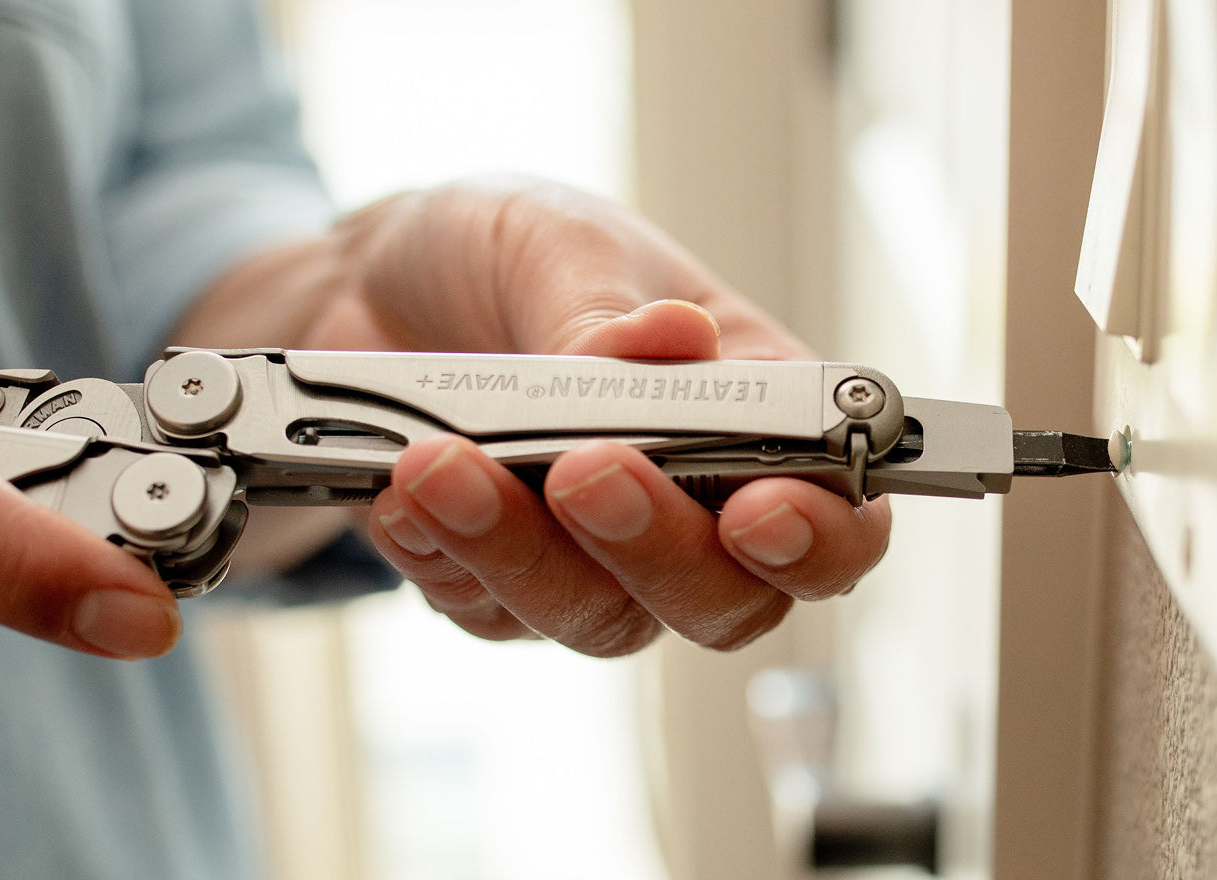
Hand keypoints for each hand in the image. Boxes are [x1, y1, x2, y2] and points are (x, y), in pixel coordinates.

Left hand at [183, 180, 891, 653]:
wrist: (378, 286)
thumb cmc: (510, 253)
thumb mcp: (560, 244)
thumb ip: (606, 311)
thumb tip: (670, 345)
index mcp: (759, 412)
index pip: (837, 515)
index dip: (819, 537)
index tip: (761, 511)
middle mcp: (695, 507)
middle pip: (725, 600)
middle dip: (655, 548)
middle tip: (582, 471)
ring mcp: (598, 560)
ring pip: (599, 619)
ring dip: (519, 551)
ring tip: (438, 464)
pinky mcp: (503, 584)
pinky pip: (489, 612)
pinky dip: (445, 555)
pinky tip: (401, 490)